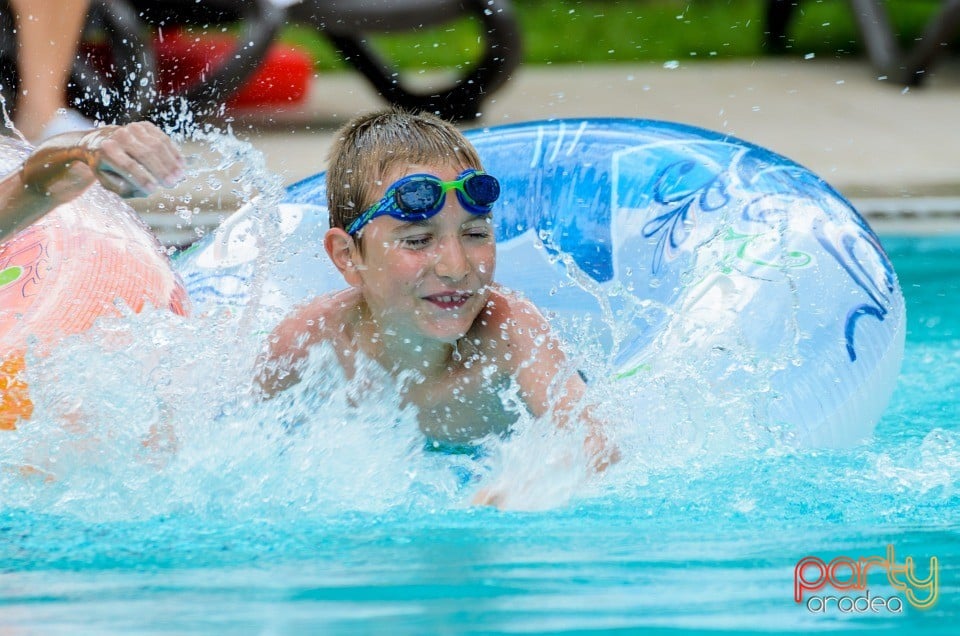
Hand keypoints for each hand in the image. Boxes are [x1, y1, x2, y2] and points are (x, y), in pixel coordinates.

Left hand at [21, 121, 184, 200]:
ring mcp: (133, 129)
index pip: (128, 165)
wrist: (100, 141)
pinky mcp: (145, 126)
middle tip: (172, 184)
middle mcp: (119, 136)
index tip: (154, 190)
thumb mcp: (108, 180)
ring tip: (180, 176)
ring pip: (157, 145)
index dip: (142, 178)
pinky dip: (174, 152)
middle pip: (145, 154)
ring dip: (170, 162)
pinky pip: (163, 139)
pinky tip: (181, 164)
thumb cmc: (107, 167)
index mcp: (106, 151)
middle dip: (160, 170)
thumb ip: (125, 188)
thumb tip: (147, 189)